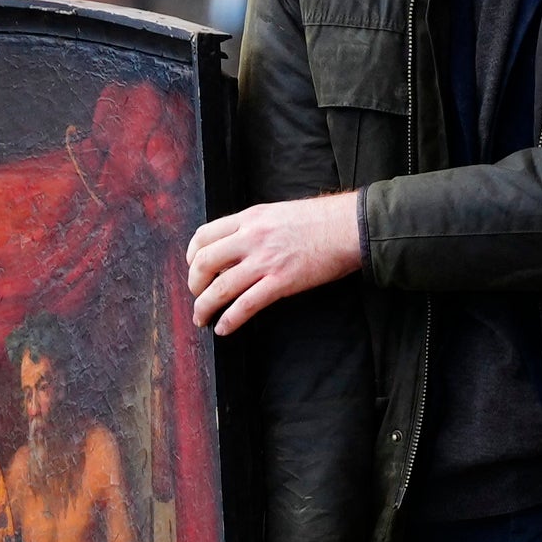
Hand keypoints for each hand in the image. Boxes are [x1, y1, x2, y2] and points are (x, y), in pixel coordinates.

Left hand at [187, 193, 368, 335]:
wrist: (350, 226)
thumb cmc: (319, 220)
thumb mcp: (277, 213)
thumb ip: (254, 227)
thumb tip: (237, 246)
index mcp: (249, 219)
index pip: (203, 235)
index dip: (192, 255)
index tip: (194, 267)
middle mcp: (251, 238)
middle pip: (203, 262)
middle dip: (193, 284)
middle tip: (197, 295)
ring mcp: (265, 261)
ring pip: (219, 288)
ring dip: (204, 307)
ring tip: (201, 318)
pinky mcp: (281, 282)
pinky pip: (245, 305)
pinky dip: (229, 320)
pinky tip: (224, 328)